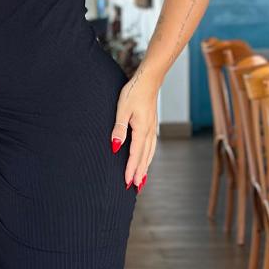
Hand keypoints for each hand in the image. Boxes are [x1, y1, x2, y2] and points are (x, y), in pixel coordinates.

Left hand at [111, 68, 159, 191]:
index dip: (131, 170)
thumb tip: (116, 147)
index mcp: (141, 130)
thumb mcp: (122, 110)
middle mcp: (149, 132)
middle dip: (139, 173)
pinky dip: (148, 156)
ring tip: (142, 180)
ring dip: (145, 167)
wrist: (149, 79)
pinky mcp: (151, 125)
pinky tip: (146, 159)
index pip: (135, 155)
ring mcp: (152, 129)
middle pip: (144, 157)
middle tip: (135, 188)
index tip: (127, 183)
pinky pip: (151, 146)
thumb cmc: (133, 92)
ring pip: (149, 153)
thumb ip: (119, 129)